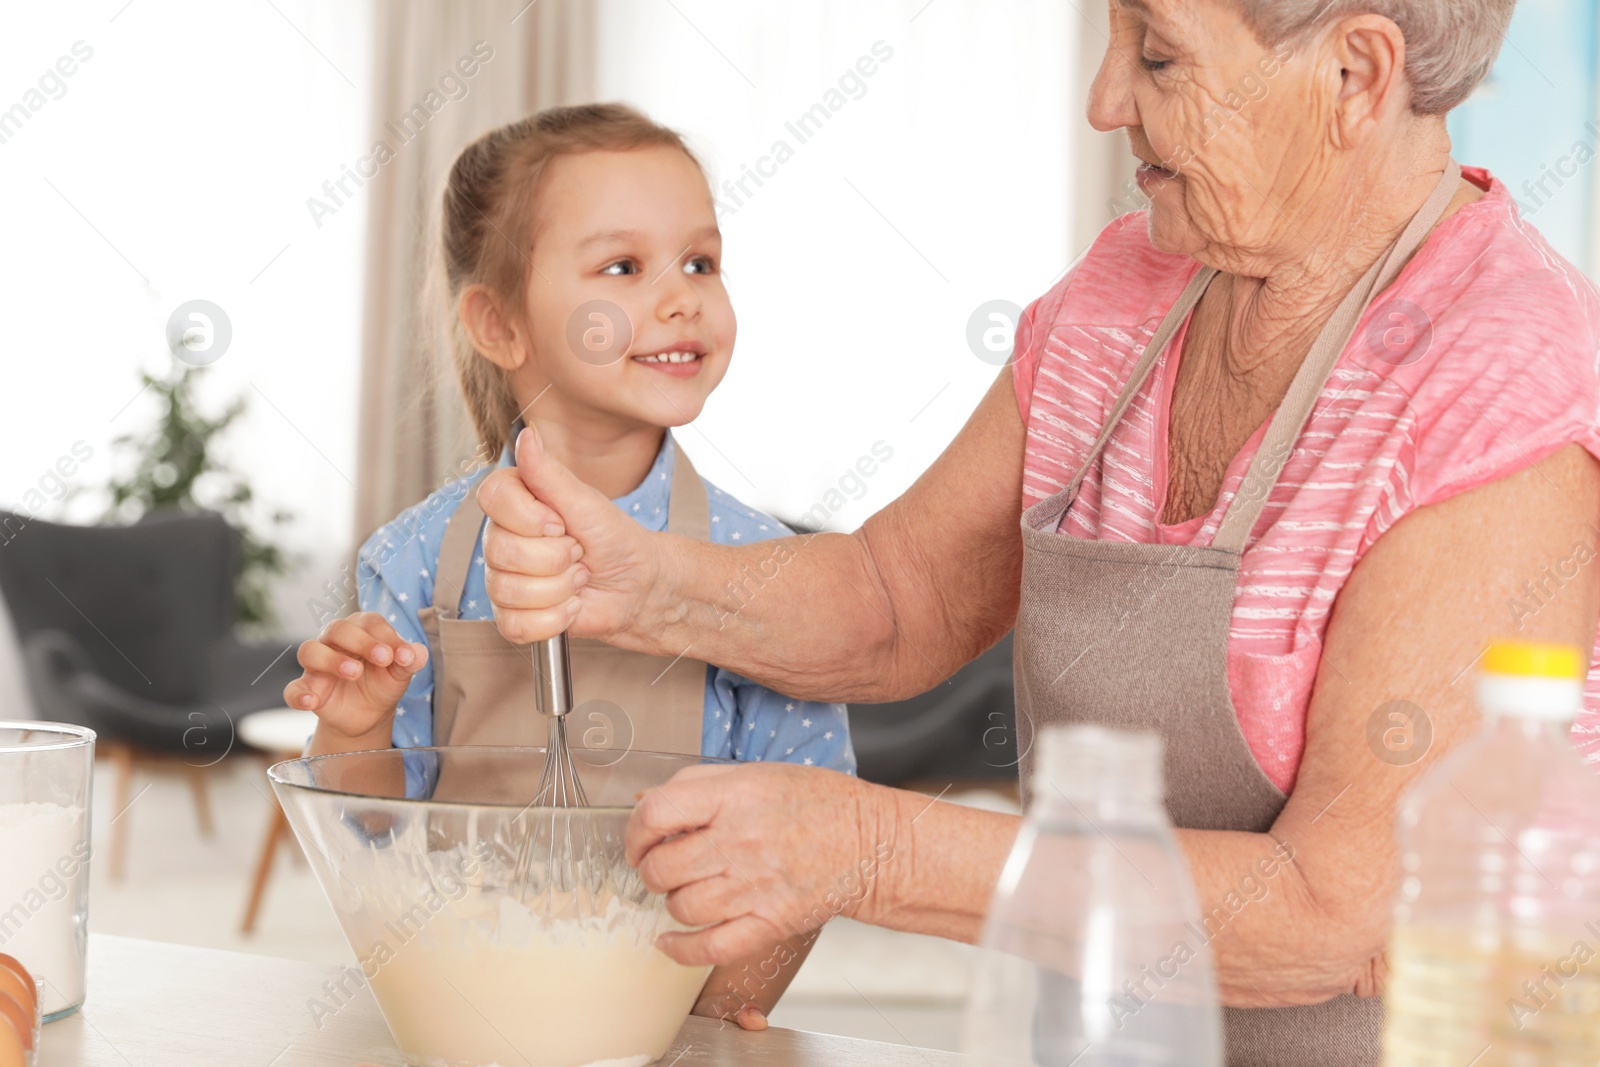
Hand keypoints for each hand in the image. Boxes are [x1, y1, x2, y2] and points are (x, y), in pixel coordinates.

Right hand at [283, 613, 427, 746]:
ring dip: (331, 659)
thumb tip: (418, 653)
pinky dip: (299, 694)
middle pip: (337, 628)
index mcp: (360, 631)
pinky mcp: (307, 689)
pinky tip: (312, 701)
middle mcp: (334, 642)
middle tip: (383, 658)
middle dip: (361, 641)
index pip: (369, 622)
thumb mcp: (399, 675)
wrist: (370, 715)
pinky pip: (293, 689)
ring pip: (310, 650)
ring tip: (354, 672)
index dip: (386, 635)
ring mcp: (317, 665)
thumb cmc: (383, 684)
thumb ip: (408, 662)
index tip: (404, 655)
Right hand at [477, 428, 662, 644]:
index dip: (529, 517)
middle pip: (501, 551)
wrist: (637, 585)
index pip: (491, 499)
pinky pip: (516, 625)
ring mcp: (505, 579)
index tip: (561, 523)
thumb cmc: (614, 539)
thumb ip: (549, 473)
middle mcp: (502, 539)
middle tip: (578, 552)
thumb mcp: (585, 501)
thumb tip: (528, 435)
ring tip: (578, 577)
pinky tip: (571, 605)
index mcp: (516, 503)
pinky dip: (553, 619)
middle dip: (555, 557)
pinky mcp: (514, 616)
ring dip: (558, 589)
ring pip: (509, 590)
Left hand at [625, 763, 898, 966]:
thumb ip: (698, 784)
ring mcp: (755, 886)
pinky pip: (708, 947)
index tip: (638, 840)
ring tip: (687, 891)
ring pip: (680, 907)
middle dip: (651, 870)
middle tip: (664, 867)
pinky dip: (680, 949)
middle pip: (661, 868)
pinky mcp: (770, 923)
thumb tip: (646, 805)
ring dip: (673, 902)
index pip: (657, 813)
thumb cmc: (816, 804)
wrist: (872, 844)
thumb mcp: (757, 774)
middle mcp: (741, 841)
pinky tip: (670, 940)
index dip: (635, 831)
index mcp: (735, 797)